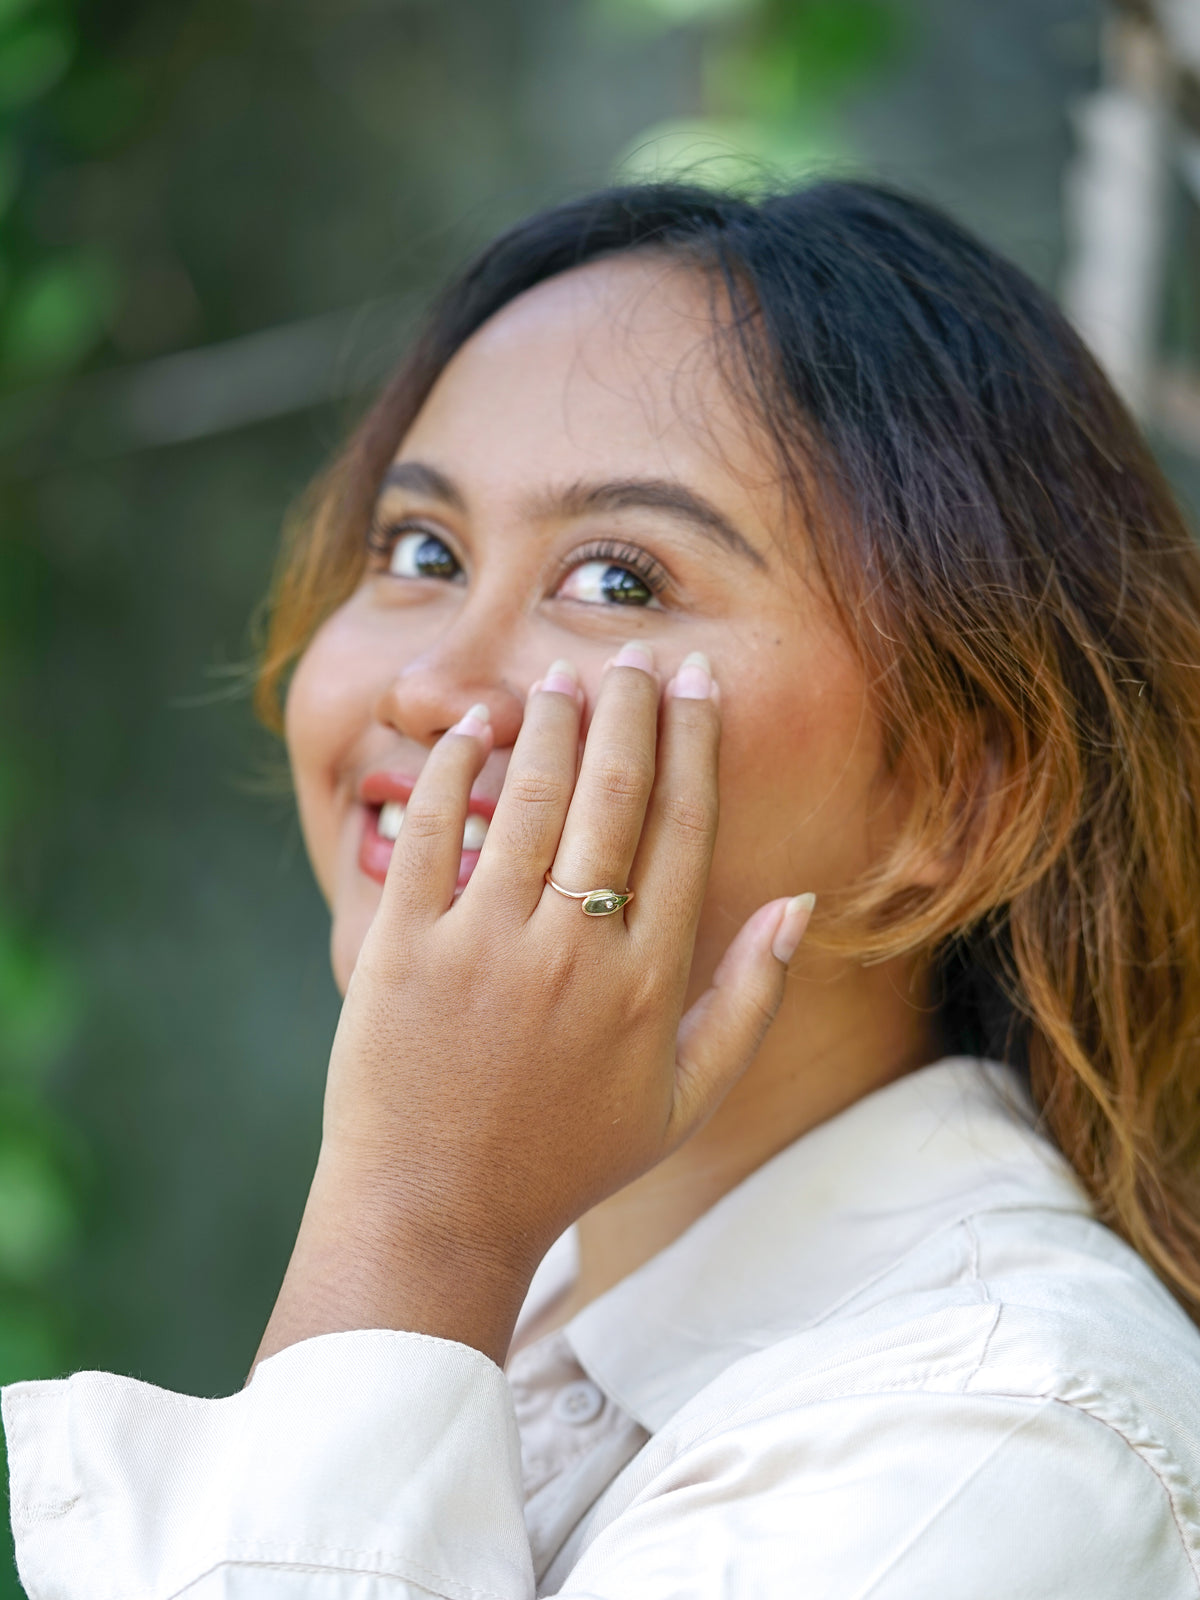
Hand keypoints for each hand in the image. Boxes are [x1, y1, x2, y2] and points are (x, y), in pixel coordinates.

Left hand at [255, 644, 813, 1370]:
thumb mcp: (685, 1097)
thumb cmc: (569, 1157)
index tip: (697, 684)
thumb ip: (750, 998)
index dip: (695, 743)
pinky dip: (452, 771)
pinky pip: (430, 834)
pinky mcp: (402, 950)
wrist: (437, 1212)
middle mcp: (574, 953)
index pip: (684, 829)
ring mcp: (483, 948)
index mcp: (648, 984)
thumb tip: (801, 901)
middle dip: (630, 709)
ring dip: (552, 723)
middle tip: (633, 654)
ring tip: (563, 675)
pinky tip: (474, 728)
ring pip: (530, 799)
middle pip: (615, 796)